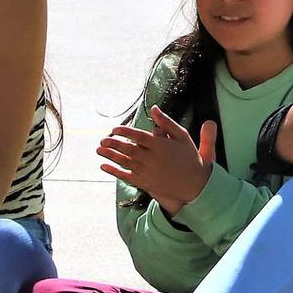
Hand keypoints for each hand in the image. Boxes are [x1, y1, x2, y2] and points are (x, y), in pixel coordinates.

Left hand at [98, 107, 214, 214]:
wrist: (194, 184)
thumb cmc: (189, 157)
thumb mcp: (182, 136)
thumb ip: (167, 122)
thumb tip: (154, 108)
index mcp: (161, 145)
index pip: (139, 136)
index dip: (125, 131)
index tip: (114, 128)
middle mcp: (152, 158)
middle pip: (128, 149)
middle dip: (113, 144)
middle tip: (102, 139)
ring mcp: (147, 171)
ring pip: (124, 162)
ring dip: (109, 156)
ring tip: (99, 150)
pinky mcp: (144, 182)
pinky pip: (125, 176)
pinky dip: (113, 171)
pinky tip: (103, 166)